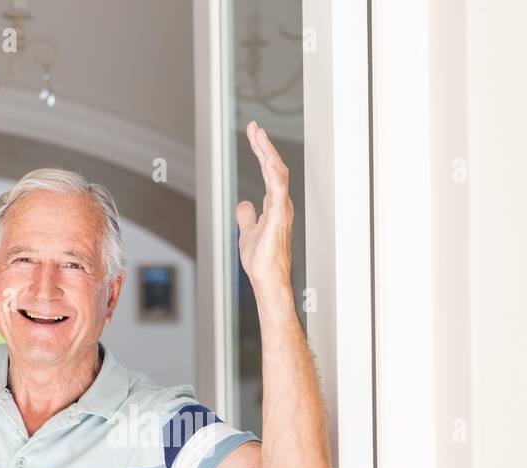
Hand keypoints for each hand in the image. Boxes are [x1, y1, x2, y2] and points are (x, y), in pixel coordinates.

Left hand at [234, 120, 293, 291]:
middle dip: (264, 146)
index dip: (261, 151)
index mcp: (274, 206)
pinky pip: (278, 191)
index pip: (268, 172)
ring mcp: (282, 210)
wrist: (268, 280)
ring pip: (278, 174)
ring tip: (259, 136)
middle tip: (254, 127)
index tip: (254, 134)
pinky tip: (267, 160)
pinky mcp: (279, 218)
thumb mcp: (247, 233)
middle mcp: (281, 204)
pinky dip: (273, 174)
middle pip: (274, 167)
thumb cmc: (263, 262)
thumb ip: (247, 217)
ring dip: (268, 154)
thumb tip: (244, 204)